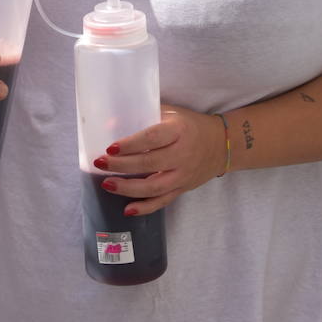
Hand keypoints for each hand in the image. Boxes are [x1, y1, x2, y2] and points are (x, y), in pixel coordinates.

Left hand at [91, 105, 225, 215]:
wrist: (221, 145)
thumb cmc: (190, 125)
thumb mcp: (170, 112)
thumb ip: (144, 115)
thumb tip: (110, 124)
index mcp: (179, 130)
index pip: (152, 138)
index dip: (130, 144)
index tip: (110, 147)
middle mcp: (182, 154)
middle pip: (149, 164)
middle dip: (121, 166)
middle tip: (100, 164)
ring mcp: (183, 175)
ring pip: (153, 187)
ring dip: (128, 188)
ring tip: (107, 184)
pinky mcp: (182, 189)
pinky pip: (162, 202)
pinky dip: (145, 208)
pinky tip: (127, 209)